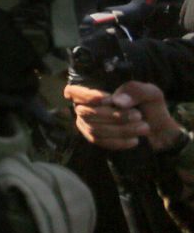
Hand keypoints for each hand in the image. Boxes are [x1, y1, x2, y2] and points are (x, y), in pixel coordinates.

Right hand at [65, 81, 183, 151]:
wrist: (159, 130)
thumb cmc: (150, 106)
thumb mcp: (150, 93)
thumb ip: (135, 91)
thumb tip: (116, 101)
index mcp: (94, 90)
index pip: (73, 92)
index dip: (86, 96)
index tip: (108, 99)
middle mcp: (85, 106)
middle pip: (86, 112)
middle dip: (113, 116)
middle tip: (138, 115)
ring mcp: (87, 124)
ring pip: (94, 129)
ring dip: (120, 130)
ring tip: (143, 127)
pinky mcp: (95, 139)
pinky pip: (100, 142)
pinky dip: (118, 141)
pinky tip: (135, 140)